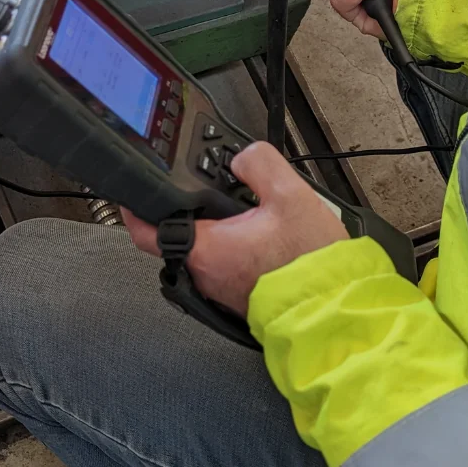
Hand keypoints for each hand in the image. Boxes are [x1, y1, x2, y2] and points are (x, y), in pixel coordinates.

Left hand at [122, 142, 347, 317]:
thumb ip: (260, 164)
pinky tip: (263, 237)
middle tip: (211, 191)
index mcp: (207, 248)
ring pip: (206, 251)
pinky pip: (227, 266)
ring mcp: (221, 290)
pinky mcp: (240, 298)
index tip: (132, 193)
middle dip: (192, 211)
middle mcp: (206, 274)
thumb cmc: (311, 264)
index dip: (134, 208)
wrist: (335, 309)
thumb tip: (243, 158)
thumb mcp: (291, 195)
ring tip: (246, 212)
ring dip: (219, 231)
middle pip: (180, 235)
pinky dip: (236, 248)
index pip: (146, 230)